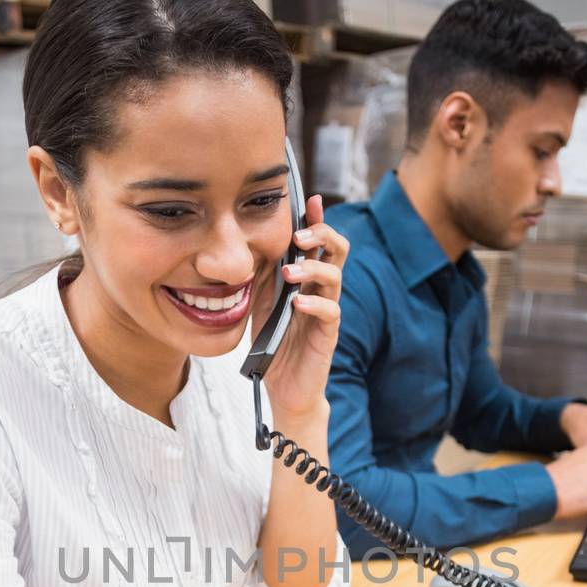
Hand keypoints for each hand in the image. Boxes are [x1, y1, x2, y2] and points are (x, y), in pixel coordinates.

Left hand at [259, 194, 348, 425]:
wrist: (282, 386)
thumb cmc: (272, 341)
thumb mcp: (260, 299)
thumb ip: (261, 272)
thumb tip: (248, 239)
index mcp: (306, 277)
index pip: (317, 240)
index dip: (316, 218)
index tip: (309, 200)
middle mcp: (321, 289)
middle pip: (337, 250)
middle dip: (322, 235)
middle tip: (300, 236)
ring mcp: (326, 311)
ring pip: (335, 276)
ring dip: (313, 268)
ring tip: (290, 272)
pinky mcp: (327, 335)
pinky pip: (331, 312)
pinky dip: (315, 304)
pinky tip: (299, 303)